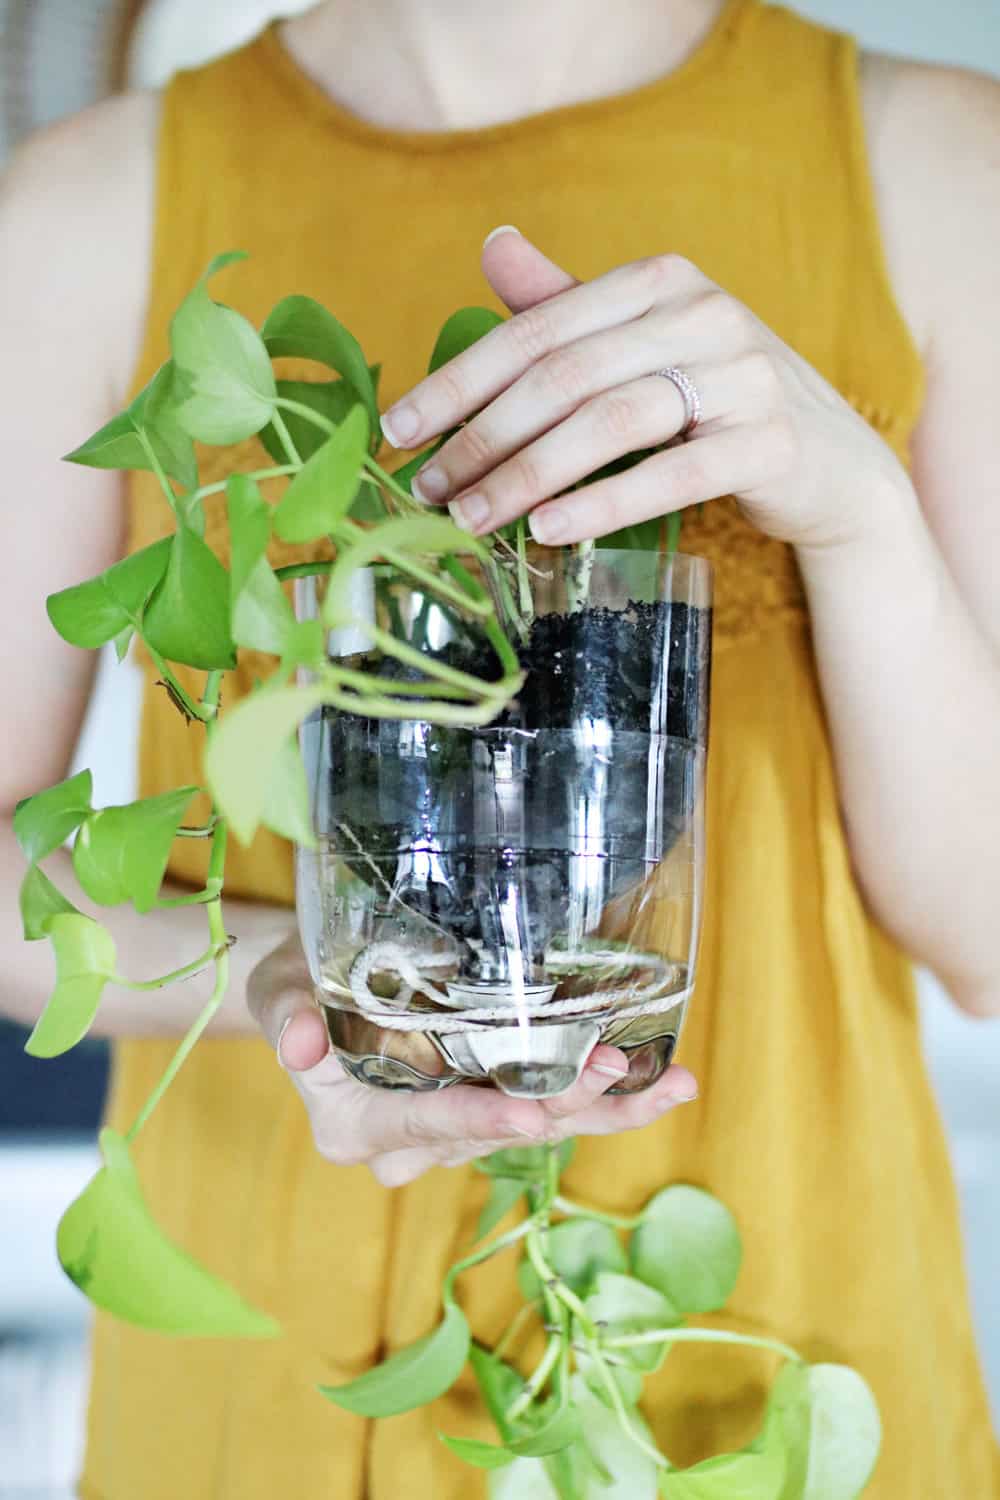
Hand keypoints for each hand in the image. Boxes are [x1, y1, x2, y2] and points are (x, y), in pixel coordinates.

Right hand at [247, 934, 697, 1186]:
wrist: (315, 992)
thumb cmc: (296, 987)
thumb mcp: (281, 990)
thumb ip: (288, 1012)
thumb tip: (296, 1038)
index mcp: (361, 1128)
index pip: (425, 1123)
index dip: (477, 1117)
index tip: (529, 1111)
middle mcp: (415, 1144)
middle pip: (496, 1129)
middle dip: (559, 1101)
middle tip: (611, 1064)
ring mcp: (460, 1131)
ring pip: (540, 1128)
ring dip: (605, 1107)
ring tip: (668, 1083)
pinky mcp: (495, 1109)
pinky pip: (559, 1115)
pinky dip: (616, 1106)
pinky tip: (669, 1088)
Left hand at [381, 229, 911, 551]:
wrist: (832, 464)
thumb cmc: (718, 405)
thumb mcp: (644, 348)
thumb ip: (569, 309)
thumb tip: (493, 247)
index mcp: (661, 280)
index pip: (536, 328)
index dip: (459, 381)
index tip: (399, 430)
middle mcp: (705, 313)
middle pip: (565, 376)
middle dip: (483, 437)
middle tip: (428, 489)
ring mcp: (745, 376)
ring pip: (611, 422)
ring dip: (528, 475)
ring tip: (472, 518)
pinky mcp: (772, 443)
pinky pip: (672, 475)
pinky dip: (603, 504)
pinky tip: (548, 531)